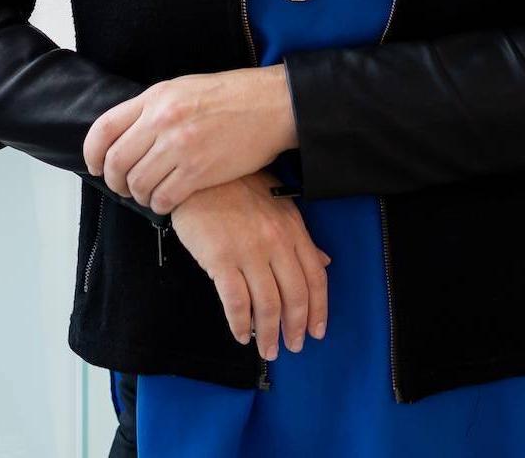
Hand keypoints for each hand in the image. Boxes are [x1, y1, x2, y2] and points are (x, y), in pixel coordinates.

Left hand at [82, 66, 297, 215]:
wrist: (272, 105)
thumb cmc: (230, 96)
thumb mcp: (183, 88)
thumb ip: (152, 109)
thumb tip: (125, 135)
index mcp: (156, 97)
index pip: (104, 129)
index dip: (92, 154)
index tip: (95, 167)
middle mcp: (162, 121)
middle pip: (116, 162)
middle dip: (115, 180)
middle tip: (124, 186)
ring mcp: (179, 147)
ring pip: (137, 184)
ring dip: (139, 195)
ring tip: (149, 193)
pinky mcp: (199, 172)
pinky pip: (163, 198)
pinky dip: (159, 204)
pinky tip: (167, 200)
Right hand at [170, 170, 331, 362]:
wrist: (200, 175)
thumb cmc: (237, 187)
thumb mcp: (277, 205)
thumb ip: (300, 237)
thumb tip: (324, 261)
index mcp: (292, 227)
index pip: (316, 276)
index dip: (319, 309)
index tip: (317, 331)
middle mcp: (276, 240)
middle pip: (295, 295)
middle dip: (296, 327)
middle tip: (293, 346)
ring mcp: (249, 250)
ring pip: (268, 304)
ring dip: (269, 333)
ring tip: (266, 348)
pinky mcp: (221, 258)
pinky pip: (236, 302)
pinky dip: (241, 324)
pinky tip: (241, 334)